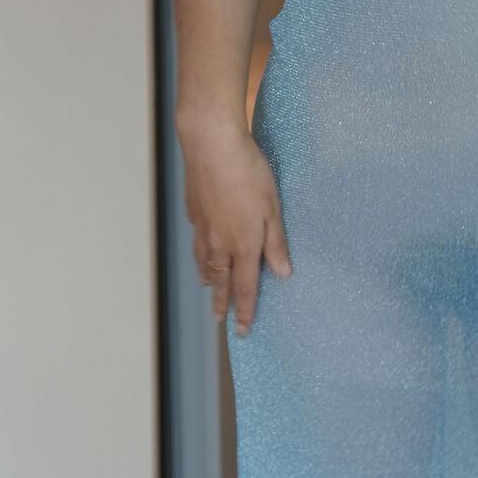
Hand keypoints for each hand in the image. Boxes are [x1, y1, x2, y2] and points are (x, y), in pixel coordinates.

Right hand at [182, 124, 292, 333]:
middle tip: (219, 319)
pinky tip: (202, 251)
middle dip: (221, 302)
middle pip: (220, 281)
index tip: (243, 330)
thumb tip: (283, 273)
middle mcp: (220, 243)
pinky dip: (200, 255)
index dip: (245, 311)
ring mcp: (203, 228)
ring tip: (209, 289)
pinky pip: (197, 243)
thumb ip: (277, 244)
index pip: (245, 287)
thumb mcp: (273, 209)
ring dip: (208, 280)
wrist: (212, 147)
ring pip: (204, 263)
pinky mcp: (194, 212)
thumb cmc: (249, 174)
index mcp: (244, 245)